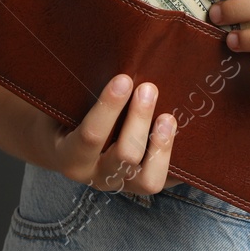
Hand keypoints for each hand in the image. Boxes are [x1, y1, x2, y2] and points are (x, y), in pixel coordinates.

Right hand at [42, 74, 184, 194]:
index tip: (123, 79)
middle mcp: (95, 176)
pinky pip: (167, 181)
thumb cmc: (66, 116)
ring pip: (149, 180)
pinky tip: (187, 141)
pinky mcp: (141, 186)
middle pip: (125, 156)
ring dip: (162, 146)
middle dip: (140, 120)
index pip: (91, 136)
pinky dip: (179, 164)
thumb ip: (83, 93)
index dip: (109, 108)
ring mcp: (121, 184)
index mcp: (69, 156)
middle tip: (149, 88)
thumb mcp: (65, 106)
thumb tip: (121, 64)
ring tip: (168, 117)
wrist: (62, 145)